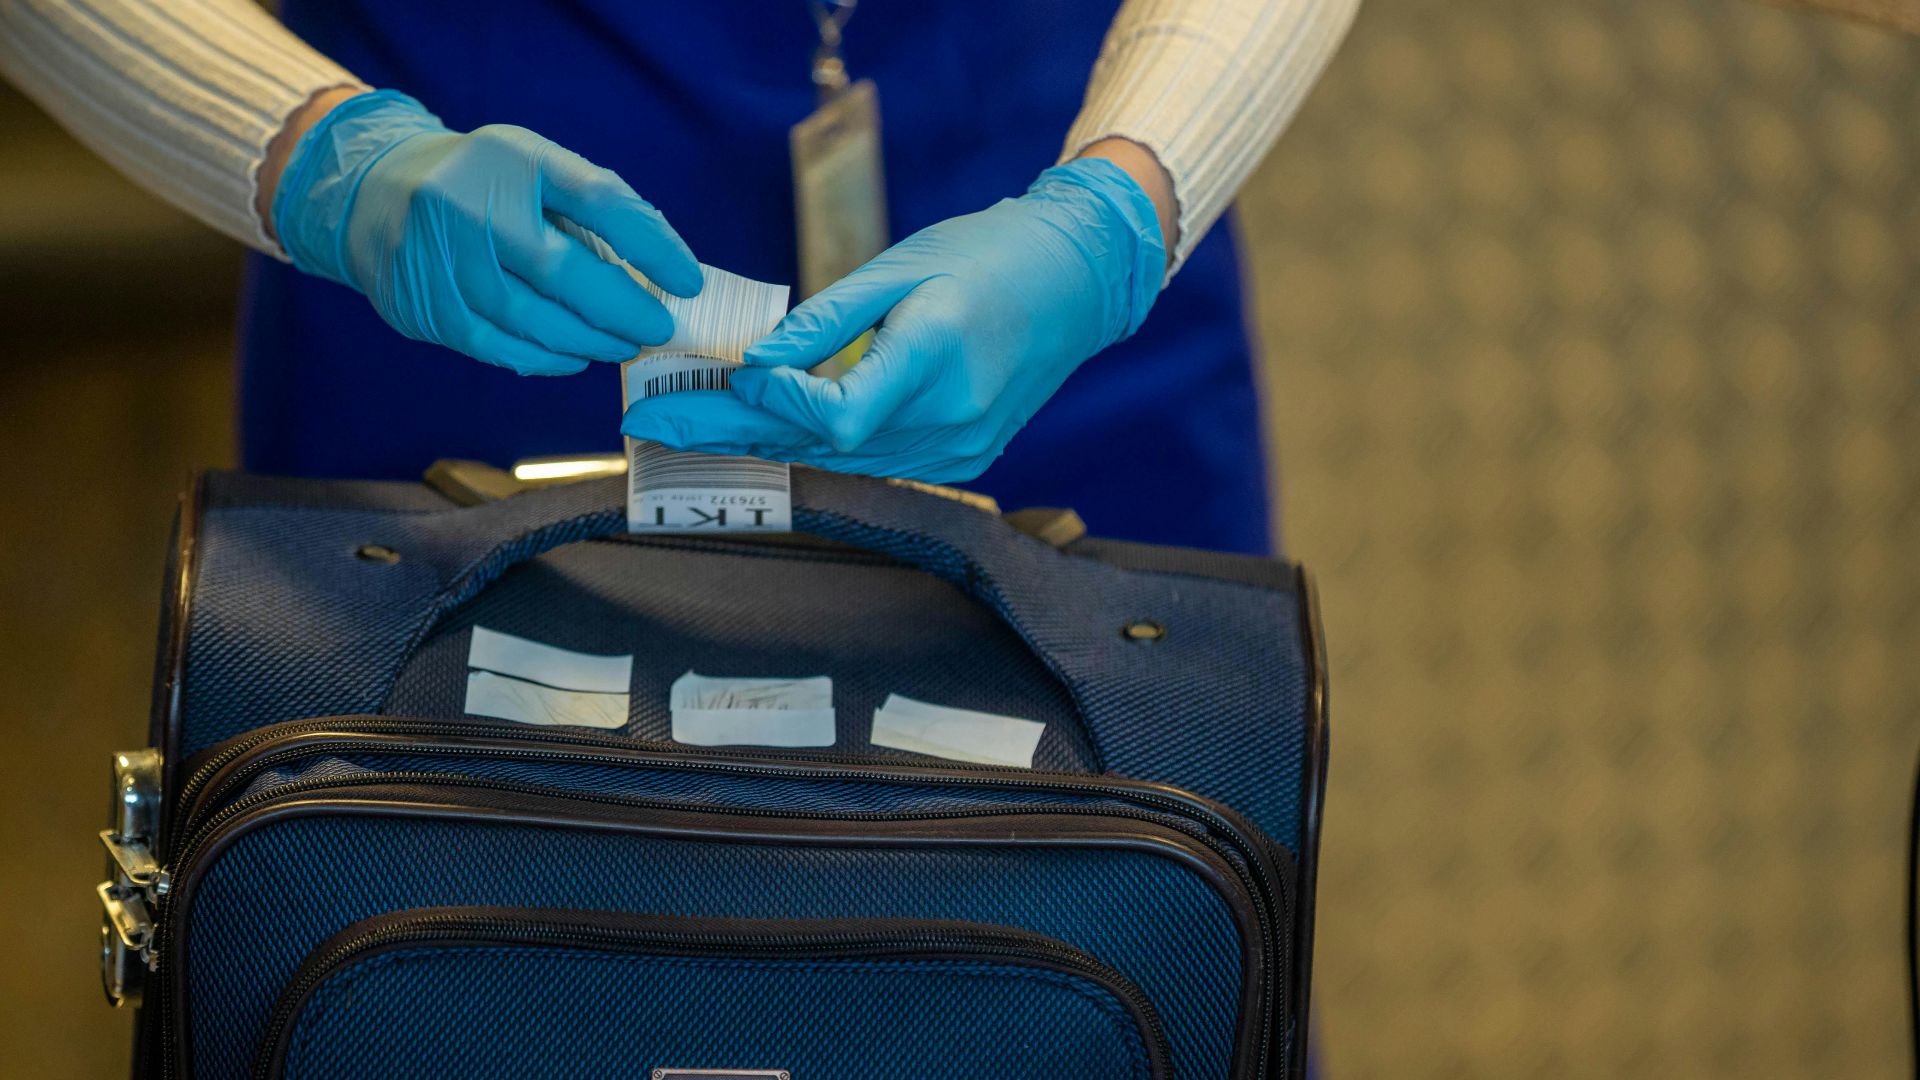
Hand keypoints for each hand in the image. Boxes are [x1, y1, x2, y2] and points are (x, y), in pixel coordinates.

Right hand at [273, 90, 700, 374]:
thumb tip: (665, 267)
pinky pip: (497, 346)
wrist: (371, 193)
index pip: (596, 198)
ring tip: (622, 344)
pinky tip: (575, 356)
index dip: (651, 244)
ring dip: (589, 340)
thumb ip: (593, 207)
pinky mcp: (425, 307)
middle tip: (658, 328)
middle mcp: (469, 205)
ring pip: (530, 319)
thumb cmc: (481, 184)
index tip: (689, 281)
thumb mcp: (533, 168)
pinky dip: (546, 359)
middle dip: (622, 309)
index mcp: (511, 158)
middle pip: (561, 271)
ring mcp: (440, 260)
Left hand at [620, 158, 1165, 481]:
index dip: (774, 406)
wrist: (1074, 283)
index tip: (727, 377)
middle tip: (649, 422)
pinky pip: (871, 460)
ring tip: (689, 425)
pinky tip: (765, 428)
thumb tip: (753, 364)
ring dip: (765, 441)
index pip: (836, 417)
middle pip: (820, 446)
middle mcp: (949, 419)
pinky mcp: (961, 457)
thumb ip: (825, 323)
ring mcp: (959, 448)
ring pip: (839, 460)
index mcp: (935, 360)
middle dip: (730, 430)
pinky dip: (816, 443)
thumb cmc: (985, 255)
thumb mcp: (898, 269)